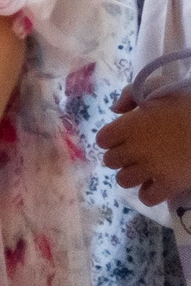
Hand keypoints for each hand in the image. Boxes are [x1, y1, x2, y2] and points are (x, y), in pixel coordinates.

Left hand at [102, 89, 190, 206]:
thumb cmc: (188, 106)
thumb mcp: (160, 88)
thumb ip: (131, 94)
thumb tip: (115, 109)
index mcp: (129, 125)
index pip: (103, 139)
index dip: (111, 139)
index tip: (124, 137)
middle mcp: (134, 149)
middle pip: (110, 161)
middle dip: (120, 158)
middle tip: (135, 154)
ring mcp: (150, 169)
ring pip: (123, 180)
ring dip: (131, 176)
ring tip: (145, 170)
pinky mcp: (168, 185)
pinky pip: (146, 197)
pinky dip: (149, 193)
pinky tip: (157, 185)